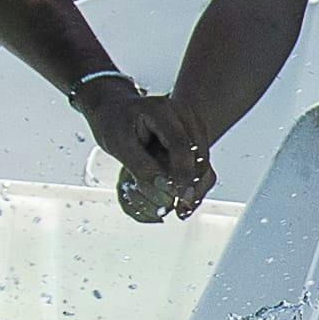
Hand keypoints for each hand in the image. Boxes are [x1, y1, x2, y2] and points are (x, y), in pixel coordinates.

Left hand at [85, 76, 214, 223]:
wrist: (116, 111)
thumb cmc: (114, 123)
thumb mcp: (119, 145)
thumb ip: (141, 167)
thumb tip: (163, 189)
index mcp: (162, 111)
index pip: (181, 145)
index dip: (182, 174)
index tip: (178, 196)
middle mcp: (183, 115)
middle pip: (200, 156)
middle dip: (193, 185)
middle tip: (181, 208)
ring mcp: (191, 126)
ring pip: (204, 163)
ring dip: (195, 187)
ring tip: (182, 208)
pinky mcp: (192, 140)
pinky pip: (199, 165)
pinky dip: (192, 183)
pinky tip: (183, 199)